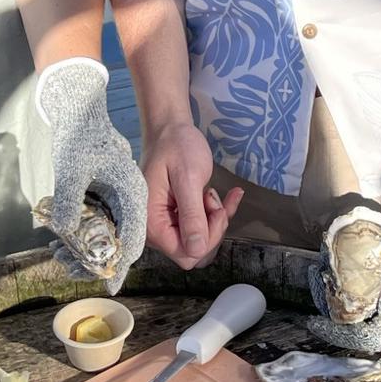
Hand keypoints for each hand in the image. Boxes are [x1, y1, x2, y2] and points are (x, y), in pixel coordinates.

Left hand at [36, 59, 147, 293]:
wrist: (81, 107)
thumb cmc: (82, 134)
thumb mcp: (73, 166)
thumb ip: (69, 199)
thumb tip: (63, 229)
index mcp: (133, 191)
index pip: (134, 237)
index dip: (122, 264)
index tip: (111, 287)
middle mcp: (131, 197)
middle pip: (124, 239)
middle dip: (100, 261)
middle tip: (72, 273)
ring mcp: (120, 195)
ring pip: (112, 232)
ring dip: (90, 249)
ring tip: (62, 260)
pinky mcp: (109, 192)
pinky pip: (102, 220)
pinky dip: (86, 233)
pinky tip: (64, 241)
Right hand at [142, 120, 242, 269]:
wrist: (170, 128)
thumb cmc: (176, 146)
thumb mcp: (187, 177)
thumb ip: (191, 214)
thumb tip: (196, 251)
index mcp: (151, 222)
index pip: (184, 253)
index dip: (206, 237)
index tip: (214, 209)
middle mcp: (154, 229)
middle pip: (193, 251)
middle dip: (212, 228)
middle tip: (213, 198)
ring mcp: (165, 224)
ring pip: (199, 241)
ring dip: (214, 220)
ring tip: (212, 193)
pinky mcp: (174, 218)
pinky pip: (199, 229)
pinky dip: (216, 214)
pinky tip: (229, 196)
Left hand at [308, 144, 380, 354]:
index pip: (380, 335)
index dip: (347, 335)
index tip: (316, 322)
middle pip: (365, 322)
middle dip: (334, 312)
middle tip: (313, 284)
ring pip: (358, 302)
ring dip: (332, 293)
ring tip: (315, 272)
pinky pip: (358, 279)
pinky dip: (339, 274)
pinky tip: (323, 261)